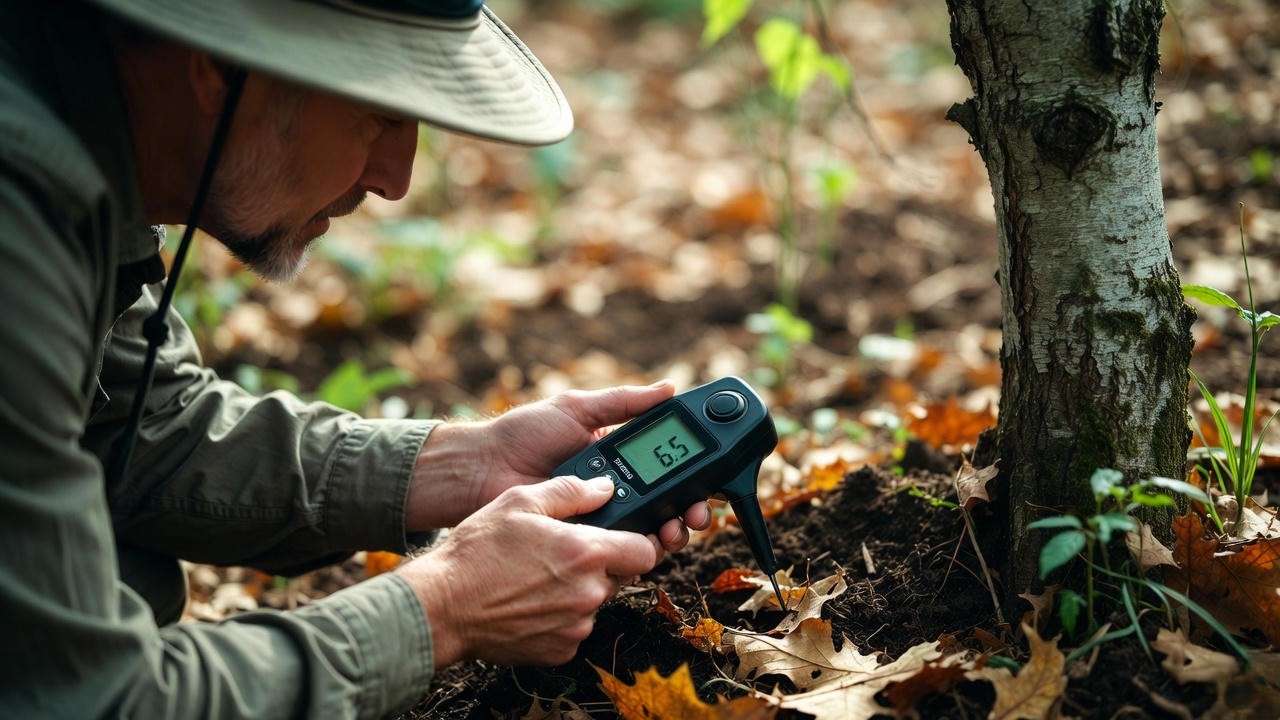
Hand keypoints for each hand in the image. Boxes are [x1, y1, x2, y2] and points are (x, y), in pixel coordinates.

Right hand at [398, 476, 659, 666]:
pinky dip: (559, 617)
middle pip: (619, 576)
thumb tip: (604, 488)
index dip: (636, 541)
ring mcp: (576, 626)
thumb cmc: (477, 552)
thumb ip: (570, 491)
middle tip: (561, 554)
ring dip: (577, 591)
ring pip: (594, 602)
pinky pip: (573, 628)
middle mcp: (589, 593)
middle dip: (599, 564)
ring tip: (536, 578)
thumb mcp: (519, 502)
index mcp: (587, 552)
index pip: (646, 550)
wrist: (442, 607)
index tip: (620, 537)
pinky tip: (528, 602)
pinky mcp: (561, 650)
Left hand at [406, 382, 710, 549]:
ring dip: (669, 533)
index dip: (691, 476)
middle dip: (688, 511)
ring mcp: (598, 518)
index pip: (665, 469)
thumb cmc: (522, 434)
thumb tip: (670, 387)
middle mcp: (613, 490)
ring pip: (647, 532)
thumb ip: (624, 402)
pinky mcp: (580, 542)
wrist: (480, 470)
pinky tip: (646, 547)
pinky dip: (635, 551)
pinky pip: (616, 550)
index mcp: (616, 458)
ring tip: (674, 532)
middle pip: (666, 505)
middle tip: (696, 515)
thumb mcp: (577, 408)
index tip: (709, 479)